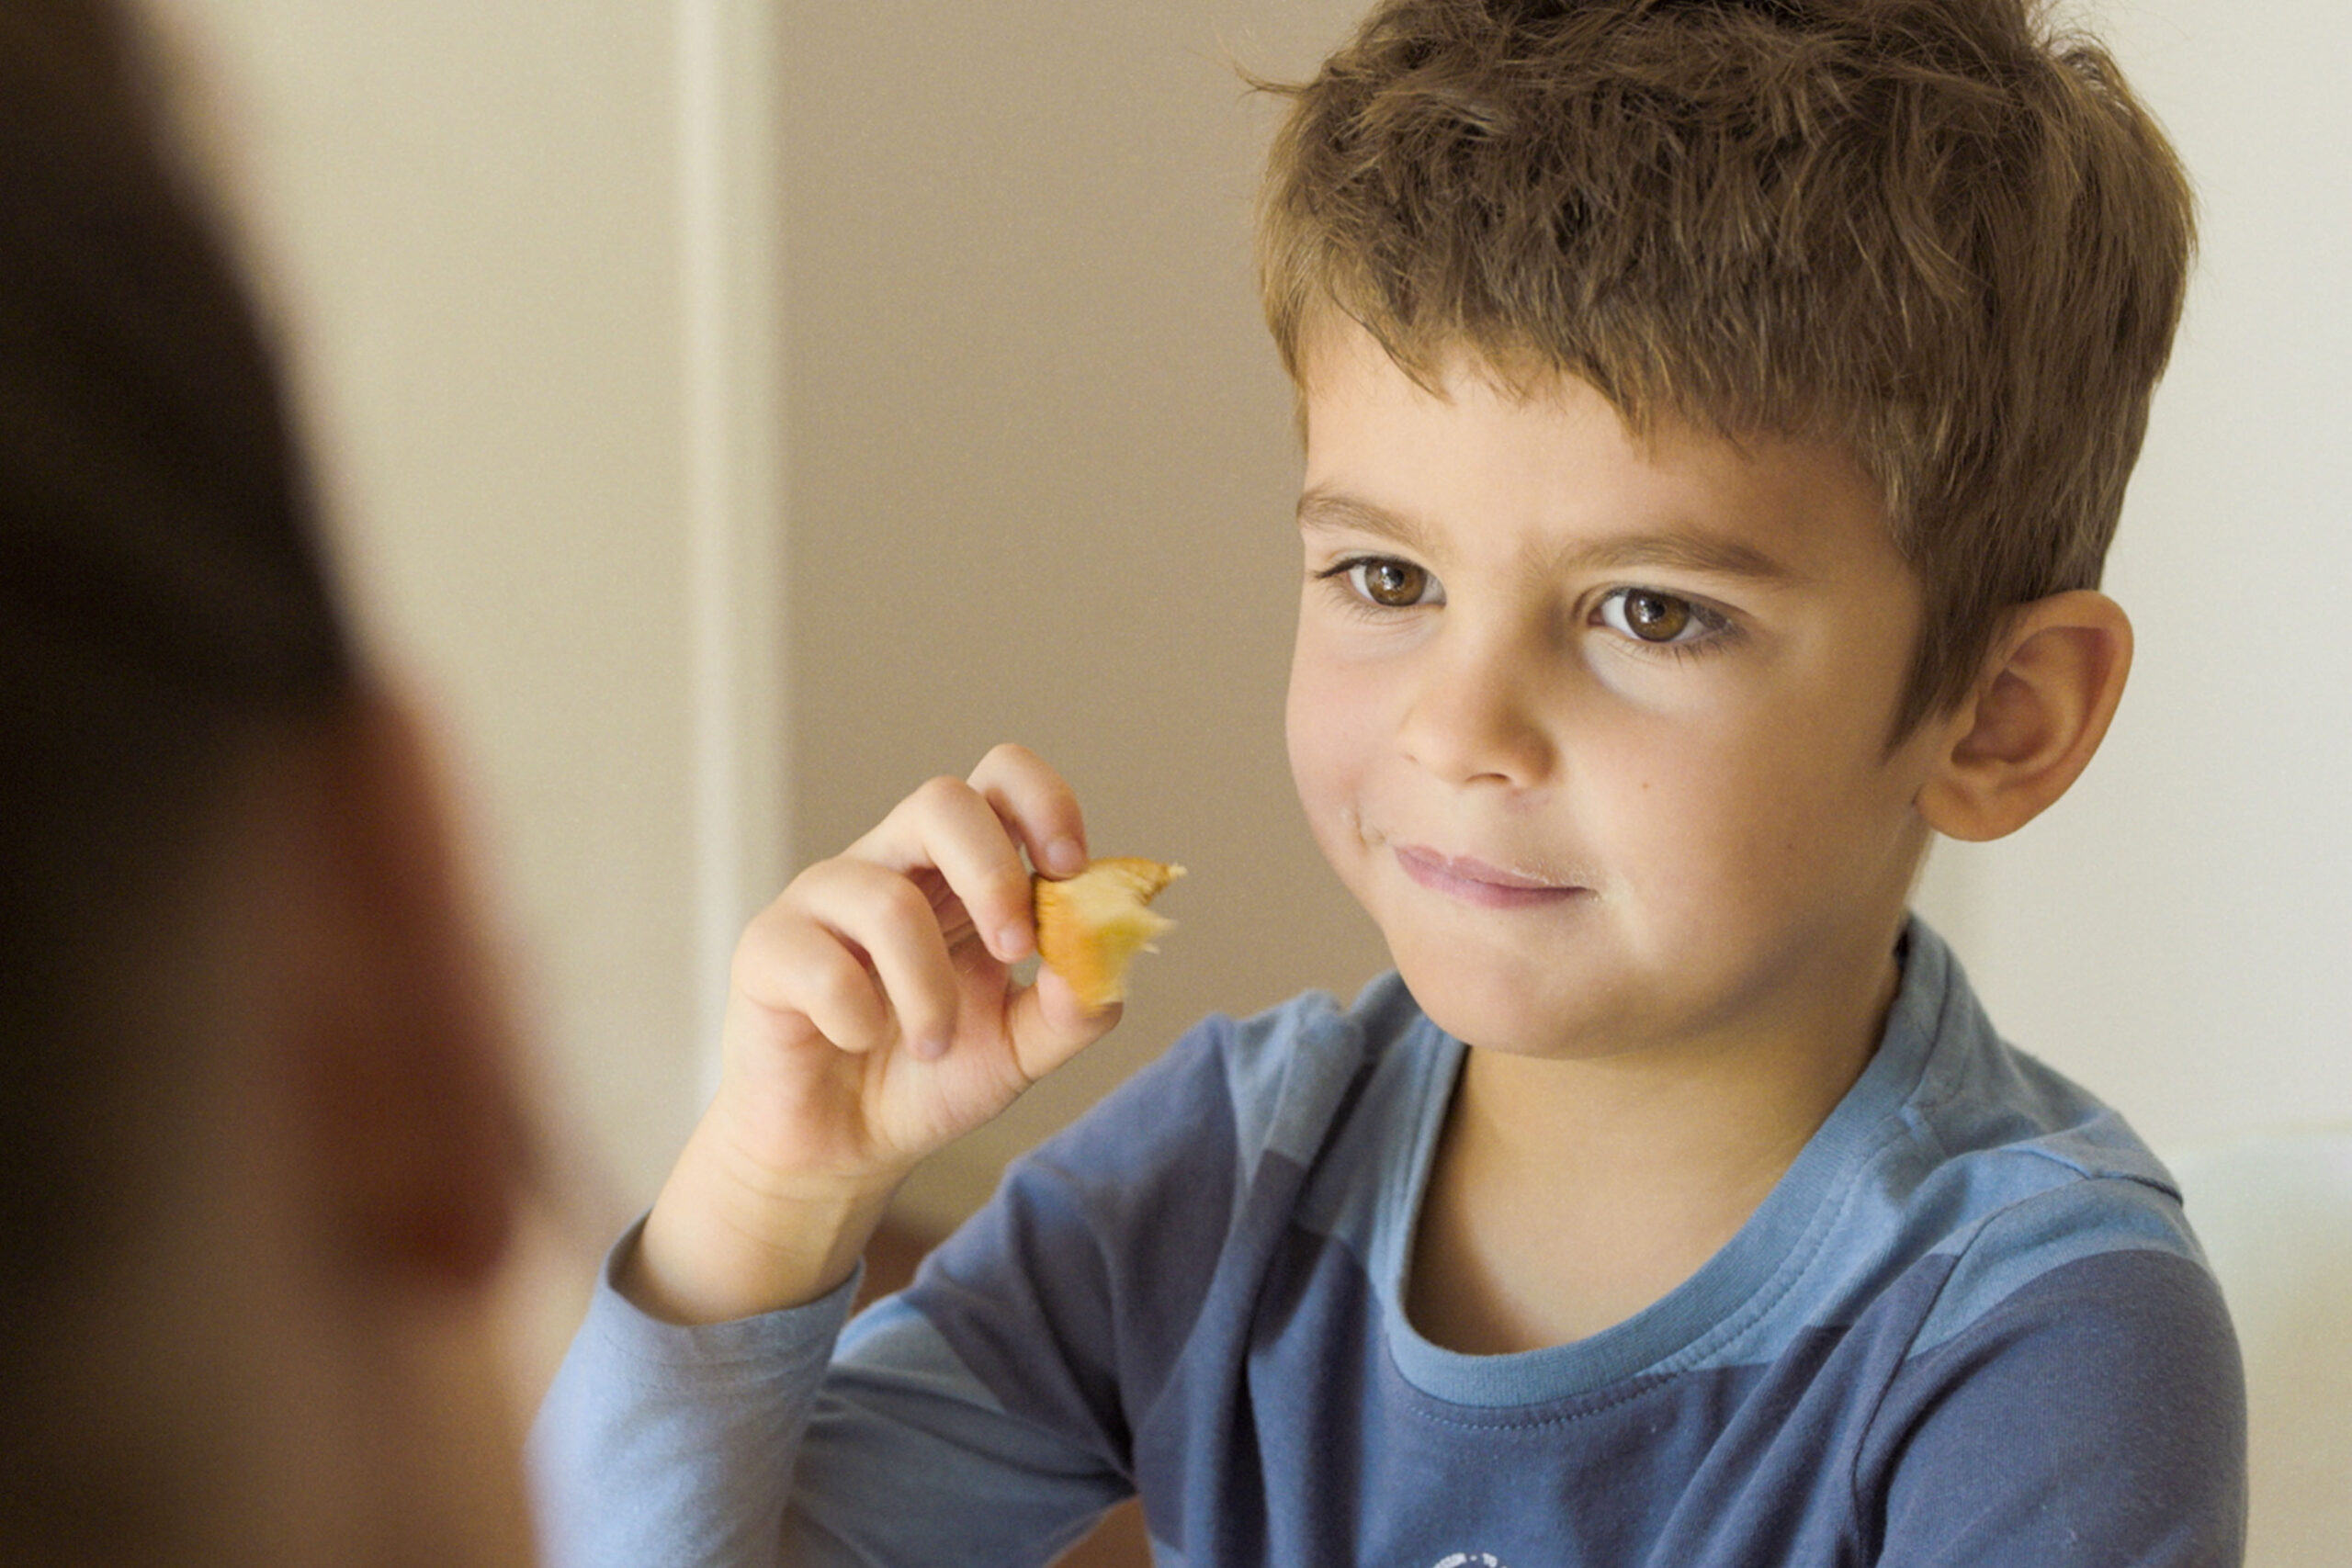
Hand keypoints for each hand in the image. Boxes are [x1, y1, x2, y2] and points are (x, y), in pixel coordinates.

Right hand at [625, 744, 1117, 1321]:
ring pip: (886, 899)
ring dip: (929, 988)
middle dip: (993, 874)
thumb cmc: (930, 1075)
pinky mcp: (766, 948)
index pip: (1002, 780)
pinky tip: (857, 1042)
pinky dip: (857, 1017)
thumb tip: (1099, 968)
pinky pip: (821, 964)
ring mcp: (824, 900)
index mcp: (960, 870)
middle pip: (941, 800)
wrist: (844, 1147)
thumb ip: (1073, 1009)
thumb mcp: (1022, 1049)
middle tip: (1016, 949)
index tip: (1071, 869)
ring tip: (935, 1045)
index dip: (1046, 803)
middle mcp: (892, 864)